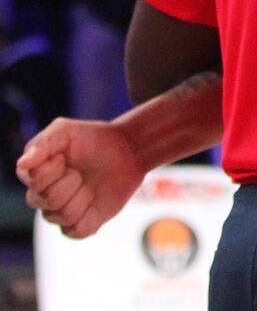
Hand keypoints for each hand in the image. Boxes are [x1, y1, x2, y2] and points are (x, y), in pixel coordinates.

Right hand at [16, 118, 146, 238]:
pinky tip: (94, 200)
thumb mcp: (66, 131)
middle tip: (82, 170)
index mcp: (34, 175)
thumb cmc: (94, 138)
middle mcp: (41, 197)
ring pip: (62, 215)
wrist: (127, 150)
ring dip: (83, 195)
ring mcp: (59, 213)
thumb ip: (43, 144)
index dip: (55, 168)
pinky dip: (89, 216)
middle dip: (72, 180)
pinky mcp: (78, 226)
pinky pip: (75, 231)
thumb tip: (23, 164)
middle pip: (47, 200)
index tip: (66, 156)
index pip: (35, 182)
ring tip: (89, 183)